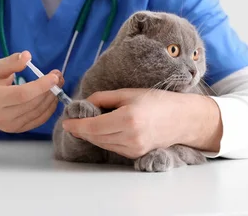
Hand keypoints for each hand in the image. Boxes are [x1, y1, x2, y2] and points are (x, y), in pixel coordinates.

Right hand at [0, 51, 62, 132]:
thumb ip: (11, 62)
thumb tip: (28, 56)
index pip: (21, 94)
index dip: (41, 86)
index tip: (54, 76)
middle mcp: (1, 116)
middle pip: (32, 103)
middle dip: (50, 89)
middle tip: (58, 76)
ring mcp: (10, 126)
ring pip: (38, 112)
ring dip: (52, 97)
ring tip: (58, 83)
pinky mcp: (18, 130)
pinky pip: (39, 120)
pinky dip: (49, 108)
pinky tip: (52, 96)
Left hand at [61, 88, 184, 158]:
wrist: (182, 118)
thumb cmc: (158, 101)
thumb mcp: (128, 93)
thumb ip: (104, 98)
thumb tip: (85, 104)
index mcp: (127, 119)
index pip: (93, 126)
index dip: (76, 125)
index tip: (66, 121)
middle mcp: (130, 137)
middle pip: (95, 137)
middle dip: (82, 129)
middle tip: (74, 120)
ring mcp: (133, 149)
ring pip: (102, 144)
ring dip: (92, 135)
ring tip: (88, 122)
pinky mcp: (136, 155)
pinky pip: (112, 147)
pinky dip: (104, 139)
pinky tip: (104, 129)